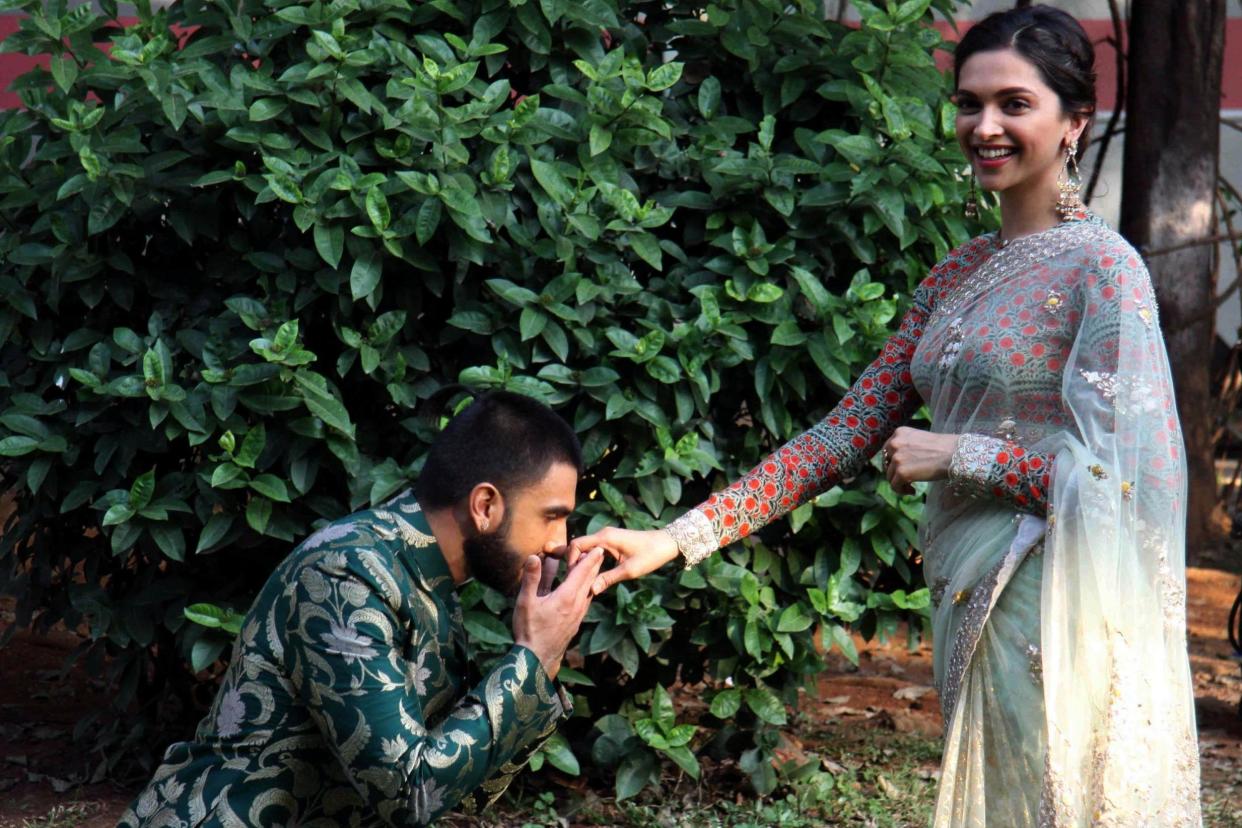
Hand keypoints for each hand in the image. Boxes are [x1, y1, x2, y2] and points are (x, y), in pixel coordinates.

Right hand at [512, 548, 603, 678]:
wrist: (538, 658)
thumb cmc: (529, 630)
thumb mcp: (526, 602)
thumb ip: (531, 578)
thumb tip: (534, 557)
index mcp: (567, 597)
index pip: (582, 573)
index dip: (590, 559)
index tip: (599, 548)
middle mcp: (577, 605)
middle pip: (589, 580)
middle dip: (594, 565)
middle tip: (600, 553)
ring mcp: (578, 615)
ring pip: (588, 591)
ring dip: (591, 578)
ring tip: (593, 568)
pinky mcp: (575, 622)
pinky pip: (584, 601)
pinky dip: (586, 590)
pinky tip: (583, 592)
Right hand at [566, 527, 678, 594]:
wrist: (667, 543)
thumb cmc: (650, 555)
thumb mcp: (629, 570)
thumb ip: (608, 579)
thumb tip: (590, 590)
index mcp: (605, 538)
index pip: (576, 545)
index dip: (570, 560)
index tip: (572, 576)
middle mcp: (603, 534)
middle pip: (579, 547)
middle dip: (576, 563)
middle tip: (576, 582)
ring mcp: (608, 536)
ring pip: (587, 549)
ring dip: (584, 563)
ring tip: (583, 580)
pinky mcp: (612, 541)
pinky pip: (596, 550)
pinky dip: (592, 561)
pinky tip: (594, 574)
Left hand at [881, 426, 958, 494]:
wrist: (955, 454)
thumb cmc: (944, 447)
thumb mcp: (920, 440)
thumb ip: (907, 446)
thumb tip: (898, 460)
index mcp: (900, 433)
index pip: (887, 450)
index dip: (892, 462)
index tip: (901, 469)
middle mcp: (895, 443)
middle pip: (886, 463)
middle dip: (894, 472)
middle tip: (905, 479)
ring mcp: (897, 458)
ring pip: (890, 476)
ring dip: (899, 483)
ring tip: (911, 487)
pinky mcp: (901, 472)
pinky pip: (895, 486)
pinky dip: (902, 491)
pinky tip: (913, 491)